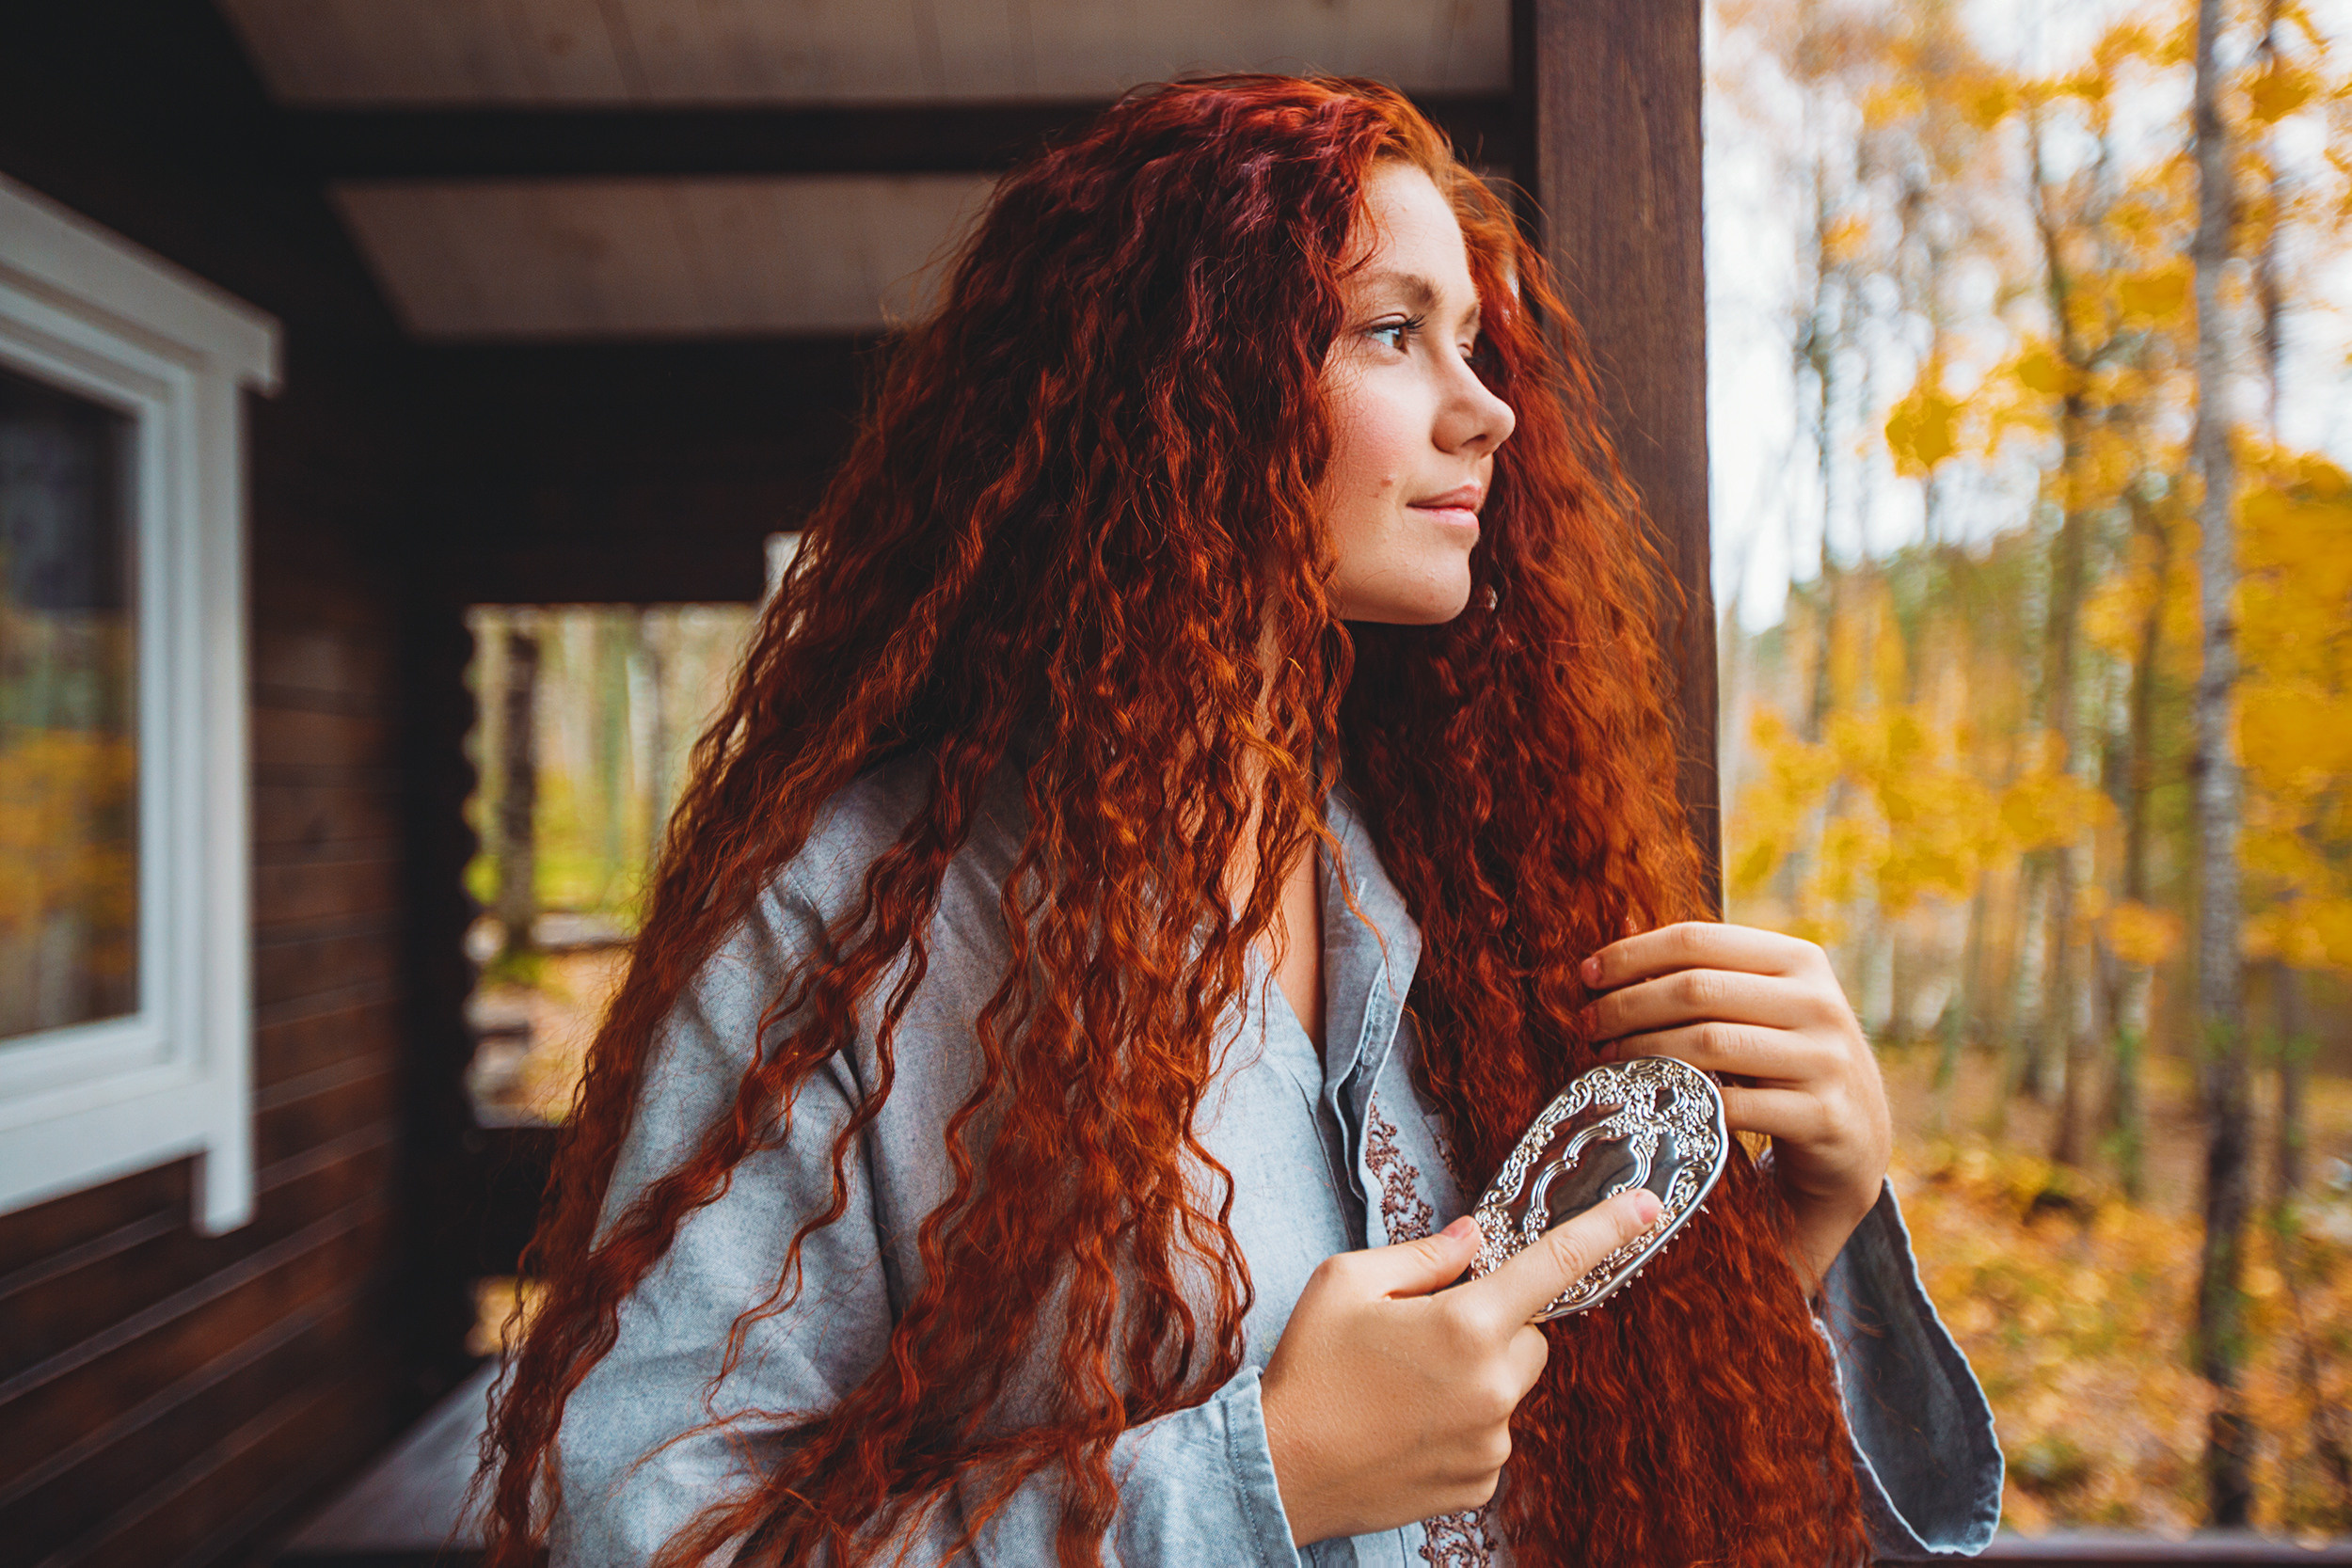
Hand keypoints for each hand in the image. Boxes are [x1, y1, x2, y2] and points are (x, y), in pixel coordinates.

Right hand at [1259, 1189, 1661, 1544]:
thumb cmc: (1308, 1368)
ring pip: (1510, 1387)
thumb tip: (1473, 1238)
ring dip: (1476, 1377)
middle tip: (1425, 1335)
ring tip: (1404, 1388)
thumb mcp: (1347, 1282)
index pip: (1554, 1265)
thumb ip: (1424, 1255)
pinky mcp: (1480, 1483)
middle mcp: (1492, 1387)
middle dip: (1494, 1325)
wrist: (1280, 1470)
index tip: (1647, 1207)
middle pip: (1530, 1335)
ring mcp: (1491, 1441)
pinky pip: (1492, 1433)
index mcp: (1464, 1325)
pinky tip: (1408, 1425)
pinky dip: (1463, 1423)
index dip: (1606, 1230)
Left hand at [1581, 921, 1890, 1296]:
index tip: (1587, 976)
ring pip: (1708, 1043)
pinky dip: (1680, 1100)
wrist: (1857, 1137)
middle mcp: (1817, 1002)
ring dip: (1643, 1052)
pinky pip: (1732, 1104)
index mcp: (1799, 960)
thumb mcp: (1760, 1006)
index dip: (1633, 954)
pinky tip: (1647, 1100)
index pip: (1697, 939)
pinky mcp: (1821, 1115)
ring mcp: (1824, 1059)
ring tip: (1605, 1059)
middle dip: (1627, 1006)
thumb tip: (1618, 930)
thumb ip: (1704, 972)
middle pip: (1695, 989)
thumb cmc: (1787, 1059)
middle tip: (1586, 1024)